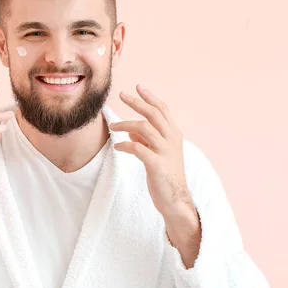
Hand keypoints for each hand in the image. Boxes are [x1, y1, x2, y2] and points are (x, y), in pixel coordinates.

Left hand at [110, 84, 195, 220]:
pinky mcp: (157, 165)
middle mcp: (172, 140)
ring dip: (125, 125)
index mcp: (174, 135)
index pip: (162, 110)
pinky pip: (138, 148)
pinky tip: (118, 147)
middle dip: (137, 102)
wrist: (175, 200)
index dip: (150, 97)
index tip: (138, 87)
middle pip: (153, 114)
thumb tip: (131, 131)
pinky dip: (125, 145)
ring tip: (112, 127)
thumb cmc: (165, 175)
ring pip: (144, 128)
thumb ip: (147, 140)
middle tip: (122, 95)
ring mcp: (166, 152)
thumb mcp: (158, 153)